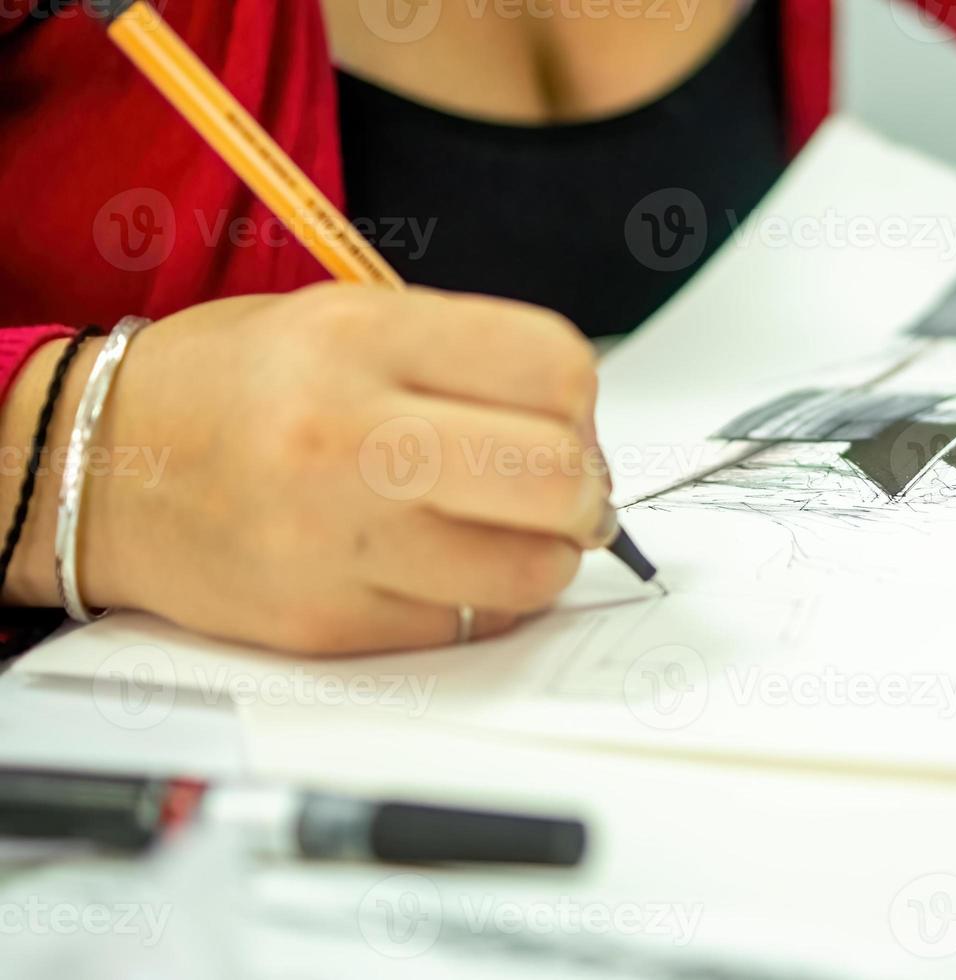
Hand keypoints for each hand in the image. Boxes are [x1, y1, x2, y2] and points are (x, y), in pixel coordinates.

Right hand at [84, 284, 610, 653]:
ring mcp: (338, 541)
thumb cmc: (236, 388)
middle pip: (558, 477)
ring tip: (500, 531)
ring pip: (532, 571)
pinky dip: (480, 601)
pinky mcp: (328, 624)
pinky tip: (438, 564)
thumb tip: (580, 435)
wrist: (100, 469)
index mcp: (363, 340)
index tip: (562, 421)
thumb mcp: (347, 320)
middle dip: (583, 491)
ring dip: (541, 556)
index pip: (554, 369)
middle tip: (561, 492)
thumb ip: (468, 362)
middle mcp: (350, 437)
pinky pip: (469, 625)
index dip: (580, 404)